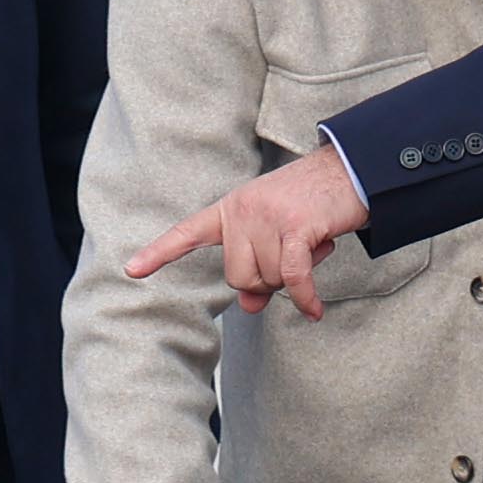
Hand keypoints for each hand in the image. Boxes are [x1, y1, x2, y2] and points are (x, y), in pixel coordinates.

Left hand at [125, 140, 370, 317]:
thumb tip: (249, 308)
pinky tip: (314, 311)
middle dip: (268, 280)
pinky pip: (292, 276)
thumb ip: (258, 271)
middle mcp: (242, 210)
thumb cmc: (312, 208)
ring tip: (312, 243)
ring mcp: (267, 216)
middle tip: (295, 257)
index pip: (187, 234)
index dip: (159, 254)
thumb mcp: (277, 237)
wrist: (351, 171)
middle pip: (238, 278)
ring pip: (268, 279)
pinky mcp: (297, 226)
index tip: (131, 270)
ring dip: (295, 276)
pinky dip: (304, 297)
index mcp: (230, 209)